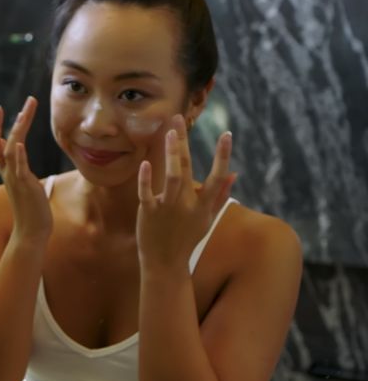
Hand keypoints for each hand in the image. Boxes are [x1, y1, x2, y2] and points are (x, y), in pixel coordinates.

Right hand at [0, 96, 51, 242]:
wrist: (32, 232)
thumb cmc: (32, 209)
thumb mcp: (25, 183)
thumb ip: (20, 168)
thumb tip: (19, 153)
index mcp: (7, 171)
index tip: (0, 109)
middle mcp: (7, 172)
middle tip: (3, 106)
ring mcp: (15, 179)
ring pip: (9, 150)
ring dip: (16, 130)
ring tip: (22, 113)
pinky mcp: (25, 186)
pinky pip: (19, 168)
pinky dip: (18, 155)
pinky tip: (20, 142)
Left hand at [137, 115, 235, 269]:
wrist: (166, 263)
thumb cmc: (187, 239)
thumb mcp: (207, 219)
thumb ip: (220, 196)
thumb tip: (234, 174)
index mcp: (203, 205)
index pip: (217, 177)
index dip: (222, 156)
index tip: (226, 134)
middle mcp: (187, 204)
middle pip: (187, 168)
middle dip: (183, 142)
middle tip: (178, 117)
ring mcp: (168, 208)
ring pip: (172, 177)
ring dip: (170, 154)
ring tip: (168, 132)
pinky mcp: (149, 213)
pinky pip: (147, 193)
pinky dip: (147, 180)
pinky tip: (146, 163)